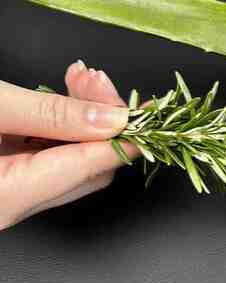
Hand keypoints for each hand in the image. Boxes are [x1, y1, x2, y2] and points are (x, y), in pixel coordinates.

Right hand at [0, 61, 136, 230]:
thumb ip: (53, 114)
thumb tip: (112, 120)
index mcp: (6, 196)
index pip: (89, 168)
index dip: (127, 139)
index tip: (154, 118)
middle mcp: (9, 204)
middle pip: (85, 168)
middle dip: (103, 121)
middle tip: (100, 82)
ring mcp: (7, 192)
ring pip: (68, 159)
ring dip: (83, 118)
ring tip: (82, 79)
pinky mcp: (3, 176)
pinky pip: (45, 154)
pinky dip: (60, 124)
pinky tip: (65, 94)